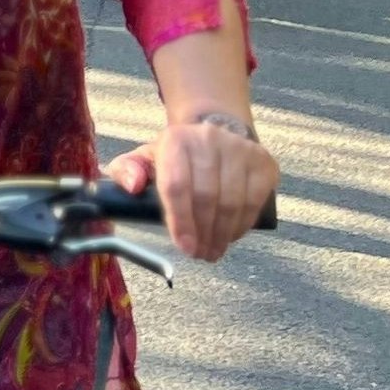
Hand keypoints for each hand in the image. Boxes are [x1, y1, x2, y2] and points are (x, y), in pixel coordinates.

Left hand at [105, 113, 278, 262]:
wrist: (213, 135)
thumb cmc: (175, 157)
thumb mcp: (143, 160)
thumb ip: (126, 171)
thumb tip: (134, 186)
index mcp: (175, 139)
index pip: (177, 185)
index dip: (180, 221)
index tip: (184, 247)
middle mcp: (209, 138)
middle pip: (207, 197)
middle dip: (202, 233)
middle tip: (199, 254)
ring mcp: (240, 148)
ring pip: (232, 202)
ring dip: (222, 234)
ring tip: (213, 250)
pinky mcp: (262, 161)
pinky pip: (255, 201)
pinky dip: (242, 225)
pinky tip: (231, 236)